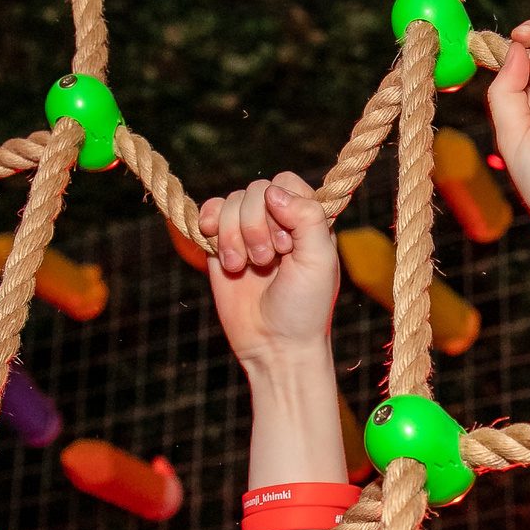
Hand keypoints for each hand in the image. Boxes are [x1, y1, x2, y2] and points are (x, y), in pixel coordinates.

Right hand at [198, 172, 339, 369]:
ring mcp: (247, 232)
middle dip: (255, 226)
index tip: (288, 245)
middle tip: (267, 261)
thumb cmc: (305, 307)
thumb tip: (271, 191)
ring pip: (230, 202)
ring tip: (244, 267)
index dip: (280, 206)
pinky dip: (208, 223)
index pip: (285, 182)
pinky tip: (213, 243)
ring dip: (233, 234)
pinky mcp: (221, 246)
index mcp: (307, 220)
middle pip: (254, 190)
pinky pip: (209, 213)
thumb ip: (307, 217)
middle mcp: (277, 221)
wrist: (273, 346)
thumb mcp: (320, 260)